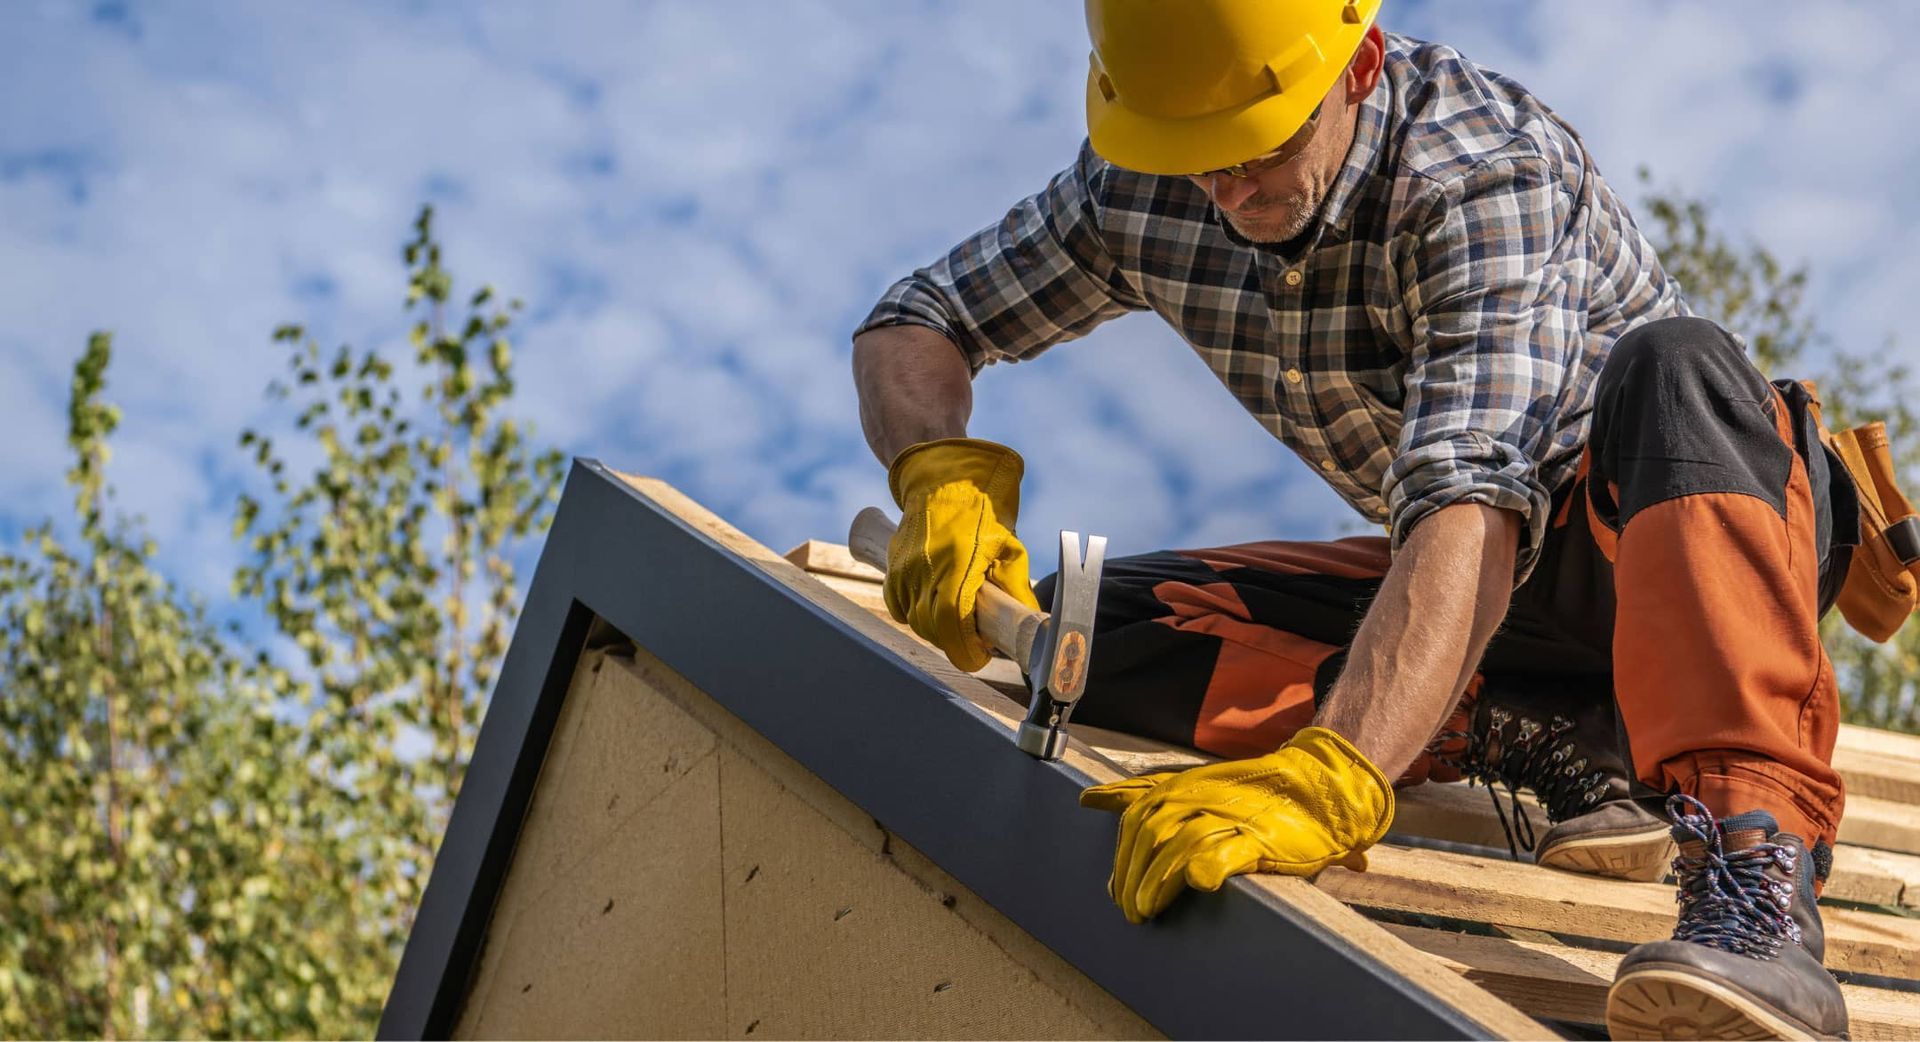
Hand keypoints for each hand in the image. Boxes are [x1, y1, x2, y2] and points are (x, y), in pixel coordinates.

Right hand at [884, 438, 1042, 670]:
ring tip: (957, 623)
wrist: (943, 482)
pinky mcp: (893, 566)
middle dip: (954, 642)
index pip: (952, 624)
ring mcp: (904, 569)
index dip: (965, 649)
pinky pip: (898, 606)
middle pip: (932, 628)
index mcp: (957, 565)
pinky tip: (933, 608)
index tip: (979, 657)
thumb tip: (1027, 620)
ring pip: (915, 620)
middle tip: (974, 641)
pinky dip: (914, 614)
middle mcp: (925, 570)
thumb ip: (1014, 586)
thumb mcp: (1008, 546)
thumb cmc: (981, 513)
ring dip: (936, 630)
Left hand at [1078, 726, 1393, 922]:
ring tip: (1146, 909)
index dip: (1121, 855)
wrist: (1318, 790)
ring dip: (1157, 881)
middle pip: (1150, 834)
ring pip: (1179, 845)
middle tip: (1130, 908)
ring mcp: (1229, 816)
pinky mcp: (1258, 839)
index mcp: (1182, 786)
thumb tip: (1090, 799)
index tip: (1114, 889)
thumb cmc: (1251, 796)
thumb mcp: (1192, 785)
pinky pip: (1224, 852)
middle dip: (1133, 874)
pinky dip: (1206, 866)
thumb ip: (1143, 792)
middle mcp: (1200, 797)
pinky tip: (1195, 883)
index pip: (1135, 817)